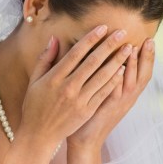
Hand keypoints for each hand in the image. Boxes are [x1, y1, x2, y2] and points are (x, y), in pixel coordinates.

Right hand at [17, 25, 128, 150]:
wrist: (39, 136)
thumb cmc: (34, 106)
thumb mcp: (34, 81)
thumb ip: (45, 59)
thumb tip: (54, 39)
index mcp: (54, 78)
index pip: (76, 53)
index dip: (91, 39)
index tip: (103, 27)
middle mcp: (68, 88)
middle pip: (92, 62)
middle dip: (109, 46)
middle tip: (122, 32)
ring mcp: (79, 100)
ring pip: (102, 77)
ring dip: (117, 61)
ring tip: (128, 49)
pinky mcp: (87, 111)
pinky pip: (103, 93)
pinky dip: (114, 81)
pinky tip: (123, 70)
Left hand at [68, 36, 154, 148]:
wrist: (86, 141)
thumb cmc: (93, 116)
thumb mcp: (107, 97)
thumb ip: (110, 79)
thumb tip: (114, 62)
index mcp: (128, 95)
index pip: (143, 74)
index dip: (148, 58)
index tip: (150, 40)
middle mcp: (127, 99)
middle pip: (143, 76)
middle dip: (147, 58)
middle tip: (149, 40)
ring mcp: (118, 105)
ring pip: (130, 83)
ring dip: (133, 66)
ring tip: (133, 47)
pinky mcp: (106, 109)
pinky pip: (115, 93)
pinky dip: (118, 81)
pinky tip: (119, 68)